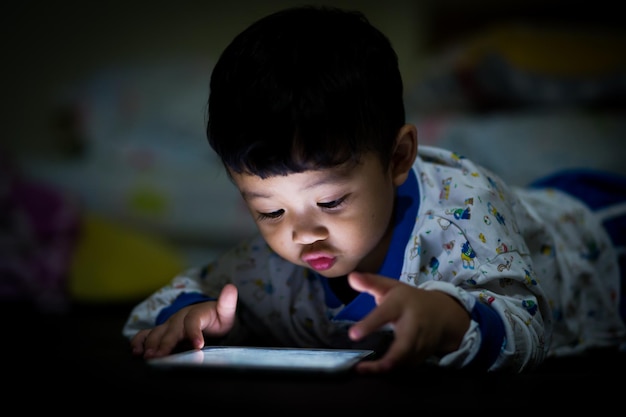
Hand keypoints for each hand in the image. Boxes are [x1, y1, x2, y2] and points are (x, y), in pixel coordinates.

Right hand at [130, 283, 237, 358]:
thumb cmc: (215, 317)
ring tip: (148, 356)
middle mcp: (180, 318)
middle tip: (160, 356)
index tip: (198, 346)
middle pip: (172, 330)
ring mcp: (168, 325)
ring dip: (151, 343)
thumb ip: (227, 303)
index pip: (194, 321)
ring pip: (157, 332)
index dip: (195, 333)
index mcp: (196, 313)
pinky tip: (135, 350)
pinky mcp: (161, 331)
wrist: (205, 317)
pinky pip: (147, 334)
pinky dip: (139, 340)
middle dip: (166, 343)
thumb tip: (231, 287)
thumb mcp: (225, 312)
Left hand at [347, 272, 469, 372]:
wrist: (444, 314)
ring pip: (404, 361)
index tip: (353, 335)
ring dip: (384, 369)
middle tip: (361, 368)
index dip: (369, 325)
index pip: (385, 314)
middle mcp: (413, 326)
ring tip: (362, 371)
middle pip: (403, 346)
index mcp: (401, 305)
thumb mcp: (392, 287)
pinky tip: (375, 372)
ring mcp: (420, 343)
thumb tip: (350, 277)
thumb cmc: (410, 300)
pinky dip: (391, 371)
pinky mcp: (422, 356)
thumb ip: (370, 283)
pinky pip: (406, 367)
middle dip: (386, 360)